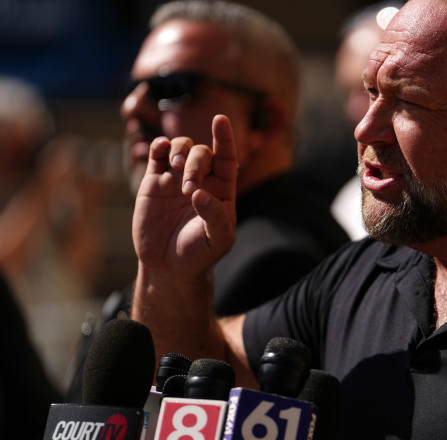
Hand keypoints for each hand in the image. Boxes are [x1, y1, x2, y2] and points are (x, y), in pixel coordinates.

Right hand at [132, 115, 236, 277]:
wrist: (169, 266)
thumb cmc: (199, 253)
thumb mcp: (217, 240)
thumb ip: (215, 216)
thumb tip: (200, 193)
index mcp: (222, 189)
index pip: (227, 157)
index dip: (224, 137)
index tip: (220, 119)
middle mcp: (201, 179)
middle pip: (203, 153)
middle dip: (196, 163)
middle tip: (188, 189)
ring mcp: (176, 178)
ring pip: (181, 147)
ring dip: (179, 151)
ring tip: (175, 168)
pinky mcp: (154, 182)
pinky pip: (157, 154)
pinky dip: (159, 146)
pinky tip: (160, 151)